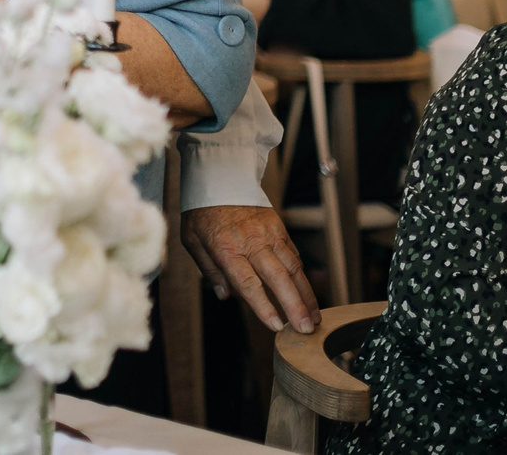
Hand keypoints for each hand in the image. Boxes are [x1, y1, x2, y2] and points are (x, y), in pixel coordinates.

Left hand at [180, 204, 317, 332]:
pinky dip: (301, 275)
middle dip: (295, 306)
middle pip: (279, 278)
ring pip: (294, 268)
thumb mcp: (192, 240)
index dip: (264, 307)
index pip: (248, 283)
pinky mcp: (279, 228)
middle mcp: (252, 242)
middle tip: (306, 329)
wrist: (218, 177)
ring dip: (306, 294)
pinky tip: (306, 292)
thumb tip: (224, 295)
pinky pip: (293, 254)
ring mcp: (269, 234)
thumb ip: (209, 269)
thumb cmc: (202, 211)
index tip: (276, 326)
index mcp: (227, 248)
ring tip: (315, 317)